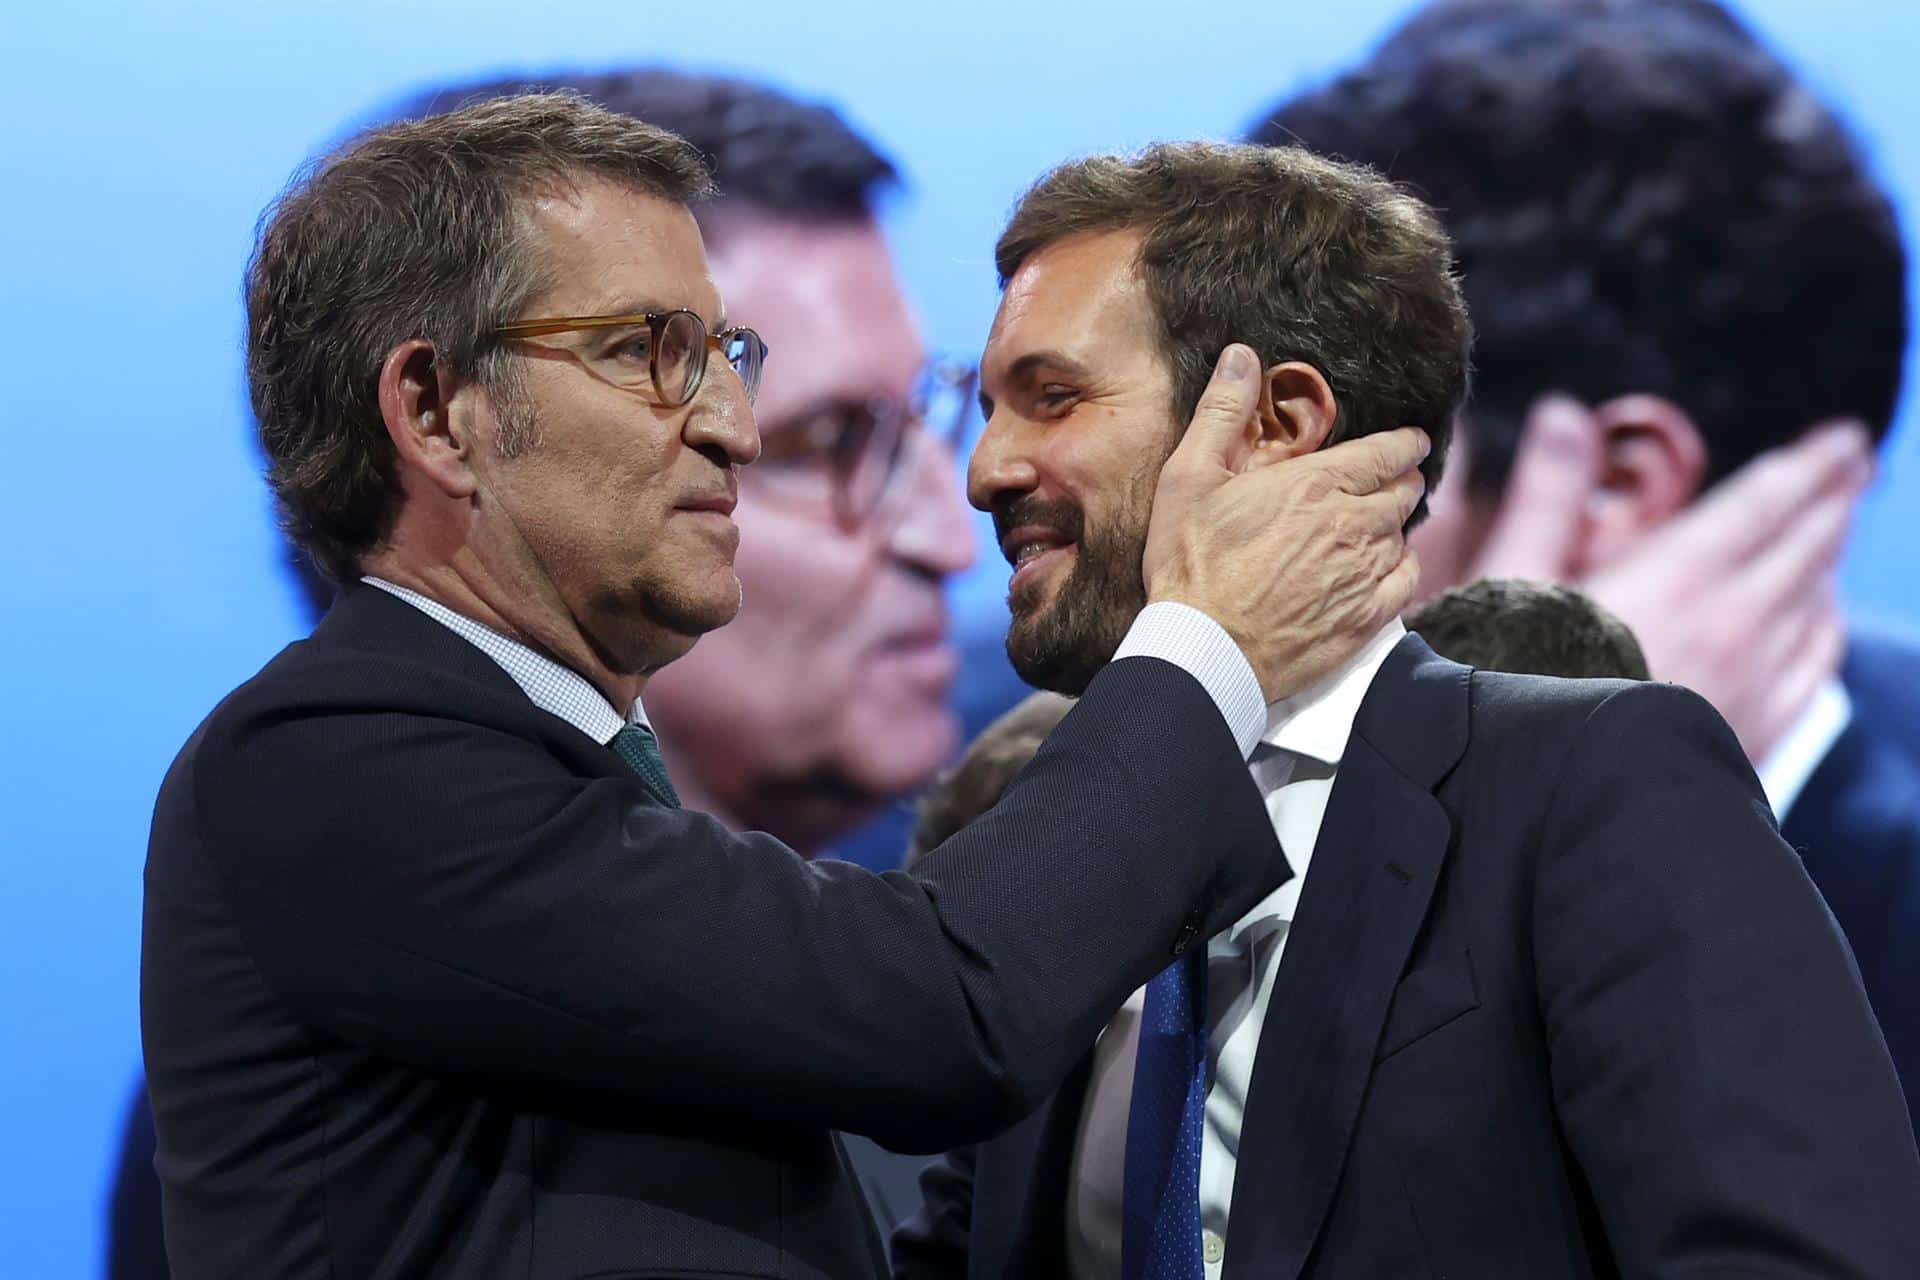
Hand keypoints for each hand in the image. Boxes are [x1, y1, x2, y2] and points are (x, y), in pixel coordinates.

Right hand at [1142, 344, 1429, 701]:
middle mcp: (1353, 525)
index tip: (1407, 442)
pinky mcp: (1366, 619)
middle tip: (1387, 481)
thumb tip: (1242, 356)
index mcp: (1316, 484)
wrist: (1203, 651)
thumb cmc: (1190, 563)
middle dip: (1401, 480)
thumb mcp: (1190, 478)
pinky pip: (1406, 580)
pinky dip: (1398, 568)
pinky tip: (1377, 570)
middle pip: (1405, 490)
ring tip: (1370, 528)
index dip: (1403, 443)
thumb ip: (1222, 413)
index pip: (1389, 450)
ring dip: (1392, 526)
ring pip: (1404, 535)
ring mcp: (1364, 574)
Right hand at [1466, 397, 1870, 761]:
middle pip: (1805, 545)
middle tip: (1854, 465)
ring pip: (1816, 601)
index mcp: (1676, 573)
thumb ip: (1547, 494)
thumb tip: (1563, 412)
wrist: (1551, 793)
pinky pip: (1816, 664)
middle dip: (1834, 498)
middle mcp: (1732, 621)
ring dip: (1830, 557)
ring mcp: (1753, 681)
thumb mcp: (1512, 577)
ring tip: (1834, 529)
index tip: (1843, 438)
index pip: (1765, 501)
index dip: (1810, 464)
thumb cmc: (1513, 681)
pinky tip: (1820, 617)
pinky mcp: (1752, 731)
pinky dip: (1826, 626)